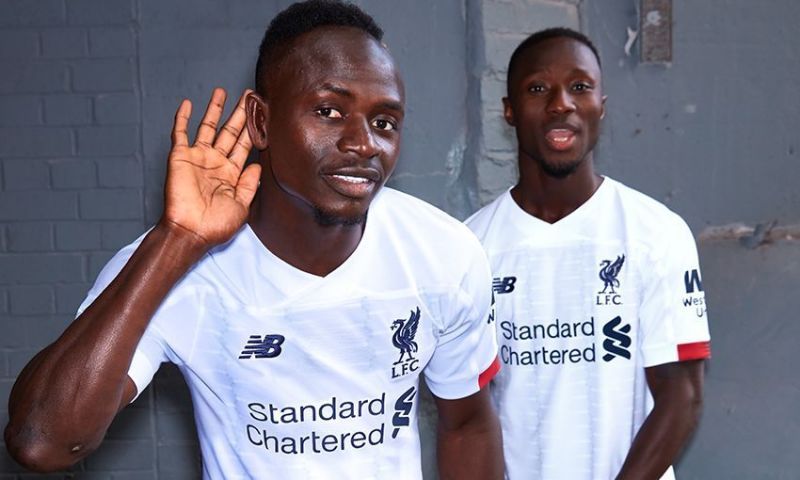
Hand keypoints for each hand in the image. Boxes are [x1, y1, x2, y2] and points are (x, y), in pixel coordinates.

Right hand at [162, 88, 261, 247]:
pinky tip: (188, 104)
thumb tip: (258, 166)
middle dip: (240, 113)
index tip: (263, 115)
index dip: (253, 129)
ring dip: (215, 109)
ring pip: (208, 127)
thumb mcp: (242, 206)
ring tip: (222, 92)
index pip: (245, 146)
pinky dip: (182, 118)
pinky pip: (180, 133)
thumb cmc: (215, 226)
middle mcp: (216, 163)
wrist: (190, 232)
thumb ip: (250, 185)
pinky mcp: (180, 157)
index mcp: (232, 174)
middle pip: (230, 132)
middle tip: (249, 96)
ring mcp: (198, 158)